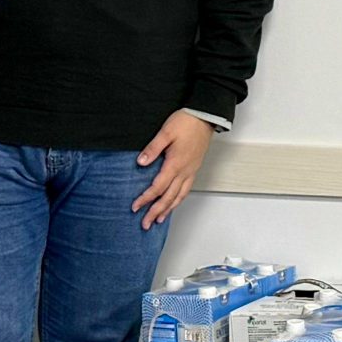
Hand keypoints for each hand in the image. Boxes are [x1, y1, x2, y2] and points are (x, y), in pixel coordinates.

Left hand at [134, 110, 215, 229]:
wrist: (205, 116)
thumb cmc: (186, 122)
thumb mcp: (166, 132)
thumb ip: (152, 149)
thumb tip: (140, 162)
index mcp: (175, 164)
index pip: (158, 187)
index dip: (145, 198)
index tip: (135, 207)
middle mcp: (184, 171)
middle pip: (168, 197)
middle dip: (156, 212)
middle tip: (146, 224)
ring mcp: (191, 171)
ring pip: (179, 196)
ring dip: (168, 209)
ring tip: (159, 219)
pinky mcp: (194, 168)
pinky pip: (186, 189)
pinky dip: (178, 200)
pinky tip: (173, 203)